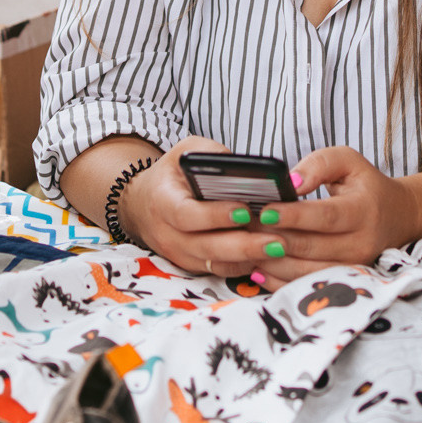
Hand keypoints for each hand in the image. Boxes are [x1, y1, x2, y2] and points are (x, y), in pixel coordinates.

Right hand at [118, 137, 281, 279]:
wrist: (142, 204)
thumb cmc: (171, 174)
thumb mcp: (185, 152)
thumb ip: (212, 154)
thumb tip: (246, 168)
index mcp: (162, 202)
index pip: (187, 214)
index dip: (216, 216)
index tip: (246, 211)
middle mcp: (167, 234)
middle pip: (206, 247)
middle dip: (244, 246)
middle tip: (277, 242)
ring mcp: (178, 255)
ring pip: (215, 264)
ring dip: (248, 259)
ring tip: (279, 250)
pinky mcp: (191, 266)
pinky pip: (219, 271)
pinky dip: (244, 266)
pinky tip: (267, 257)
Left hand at [247, 146, 420, 291]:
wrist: (395, 217)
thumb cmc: (365, 185)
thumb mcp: (348, 161)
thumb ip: (319, 164)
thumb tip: (290, 181)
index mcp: (363, 211)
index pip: (325, 216)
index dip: (294, 216)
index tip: (264, 211)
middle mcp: (360, 243)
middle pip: (311, 247)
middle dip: (273, 238)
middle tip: (243, 227)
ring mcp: (352, 267)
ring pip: (306, 271)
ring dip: (272, 261)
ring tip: (244, 246)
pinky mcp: (341, 281)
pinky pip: (306, 286)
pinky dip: (278, 281)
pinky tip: (256, 269)